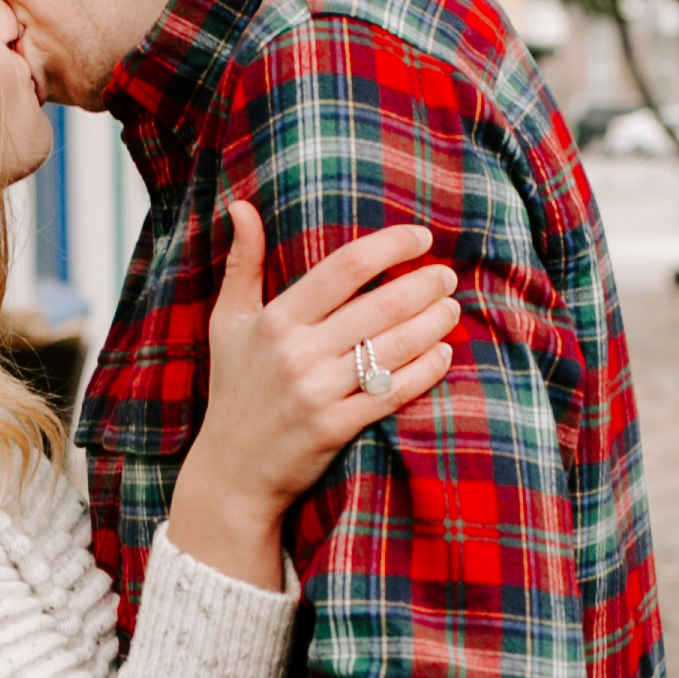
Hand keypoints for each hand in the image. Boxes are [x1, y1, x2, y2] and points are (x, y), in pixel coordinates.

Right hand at [166, 203, 457, 586]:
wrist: (231, 472)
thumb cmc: (234, 391)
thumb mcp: (227, 323)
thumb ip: (241, 263)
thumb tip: (242, 205)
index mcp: (276, 319)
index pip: (345, 266)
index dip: (391, 245)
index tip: (421, 237)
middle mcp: (297, 352)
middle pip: (381, 305)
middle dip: (424, 284)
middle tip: (446, 276)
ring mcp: (318, 392)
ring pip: (394, 347)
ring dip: (434, 323)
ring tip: (451, 309)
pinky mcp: (336, 428)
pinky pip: (395, 392)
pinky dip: (426, 369)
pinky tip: (443, 353)